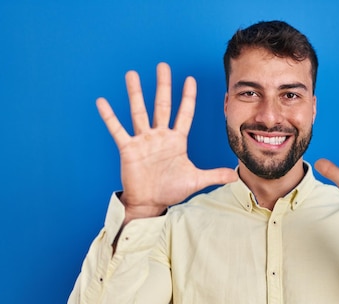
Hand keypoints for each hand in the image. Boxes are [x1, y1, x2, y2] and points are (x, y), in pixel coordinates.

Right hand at [96, 63, 237, 221]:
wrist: (150, 203)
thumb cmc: (171, 190)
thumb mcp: (196, 180)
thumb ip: (215, 175)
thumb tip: (236, 175)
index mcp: (176, 140)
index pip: (184, 114)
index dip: (188, 97)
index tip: (189, 79)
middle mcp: (160, 136)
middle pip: (162, 105)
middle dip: (163, 86)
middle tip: (163, 66)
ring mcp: (143, 140)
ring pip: (139, 112)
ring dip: (135, 93)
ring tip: (132, 75)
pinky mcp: (128, 148)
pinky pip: (117, 130)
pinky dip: (109, 117)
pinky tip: (102, 102)